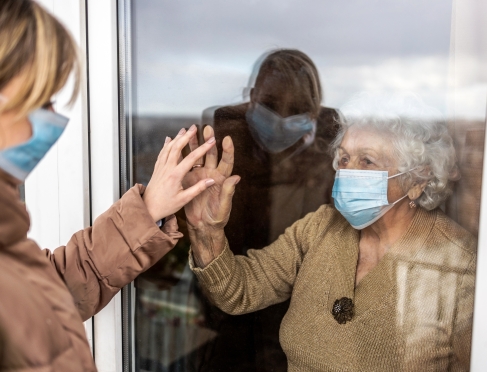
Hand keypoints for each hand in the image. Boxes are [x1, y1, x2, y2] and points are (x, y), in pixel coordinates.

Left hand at [142, 124, 216, 221]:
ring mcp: (160, 168)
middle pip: (177, 147)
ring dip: (177, 138)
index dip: (203, 148)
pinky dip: (166, 144)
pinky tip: (169, 139)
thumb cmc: (166, 206)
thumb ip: (198, 189)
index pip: (191, 158)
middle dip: (187, 136)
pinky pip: (162, 153)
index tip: (211, 141)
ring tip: (184, 130)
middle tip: (194, 127)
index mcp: (175, 176)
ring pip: (168, 148)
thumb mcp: (184, 199)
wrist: (148, 208)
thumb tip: (211, 180)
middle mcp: (166, 169)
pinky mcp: (156, 169)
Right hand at [183, 126, 239, 266]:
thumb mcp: (224, 207)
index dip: (227, 151)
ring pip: (198, 156)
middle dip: (209, 141)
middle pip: (211, 154)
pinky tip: (179, 145)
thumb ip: (229, 192)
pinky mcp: (189, 179)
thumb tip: (236, 177)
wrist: (203, 226)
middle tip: (207, 128)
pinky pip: (186, 164)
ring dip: (195, 144)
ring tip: (192, 131)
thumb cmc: (217, 218)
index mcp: (222, 180)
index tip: (226, 139)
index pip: (226, 162)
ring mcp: (200, 176)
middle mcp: (212, 174)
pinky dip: (183, 154)